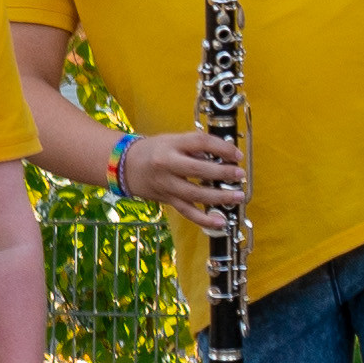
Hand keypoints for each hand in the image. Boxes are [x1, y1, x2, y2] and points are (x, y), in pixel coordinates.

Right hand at [117, 131, 253, 232]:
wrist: (124, 166)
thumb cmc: (153, 151)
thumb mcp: (173, 140)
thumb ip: (195, 147)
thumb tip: (223, 155)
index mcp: (171, 145)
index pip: (200, 142)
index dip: (222, 147)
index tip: (237, 154)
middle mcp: (167, 164)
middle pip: (199, 169)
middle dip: (223, 172)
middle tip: (239, 175)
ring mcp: (167, 185)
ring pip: (195, 194)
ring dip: (219, 197)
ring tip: (238, 196)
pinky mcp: (167, 200)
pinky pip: (187, 212)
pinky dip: (204, 219)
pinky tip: (220, 222)